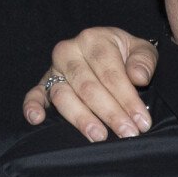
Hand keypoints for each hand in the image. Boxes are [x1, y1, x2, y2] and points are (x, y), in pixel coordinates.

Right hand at [23, 27, 158, 139]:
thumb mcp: (142, 50)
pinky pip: (35, 94)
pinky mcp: (45, 83)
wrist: (109, 50)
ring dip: (81, 118)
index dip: (127, 99)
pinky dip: (33, 106)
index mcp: (93, 40)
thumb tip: (139, 77)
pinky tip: (37, 119)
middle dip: (110, 113)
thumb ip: (144, 61)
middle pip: (88, 87)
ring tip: (99, 136)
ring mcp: (54, 69)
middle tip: (127, 133)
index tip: (142, 121)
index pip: (110, 74)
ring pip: (64, 96)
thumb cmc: (127, 54)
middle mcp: (69, 52)